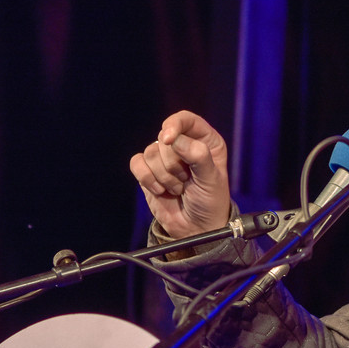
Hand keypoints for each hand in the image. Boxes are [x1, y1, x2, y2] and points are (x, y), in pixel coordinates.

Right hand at [130, 110, 230, 238]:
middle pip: (165, 138)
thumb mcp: (211, 179)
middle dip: (174, 165)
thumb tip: (174, 140)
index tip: (168, 138)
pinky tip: (161, 190)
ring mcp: (165, 157)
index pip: (186, 120)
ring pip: (150, 152)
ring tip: (178, 188)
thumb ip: (198, 156)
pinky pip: (136, 163)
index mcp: (206, 141)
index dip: (174, 125)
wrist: (196, 227)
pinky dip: (147, 179)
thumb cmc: (210, 202)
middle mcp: (185, 144)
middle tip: (186, 181)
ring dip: (163, 176)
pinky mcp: (149, 170)